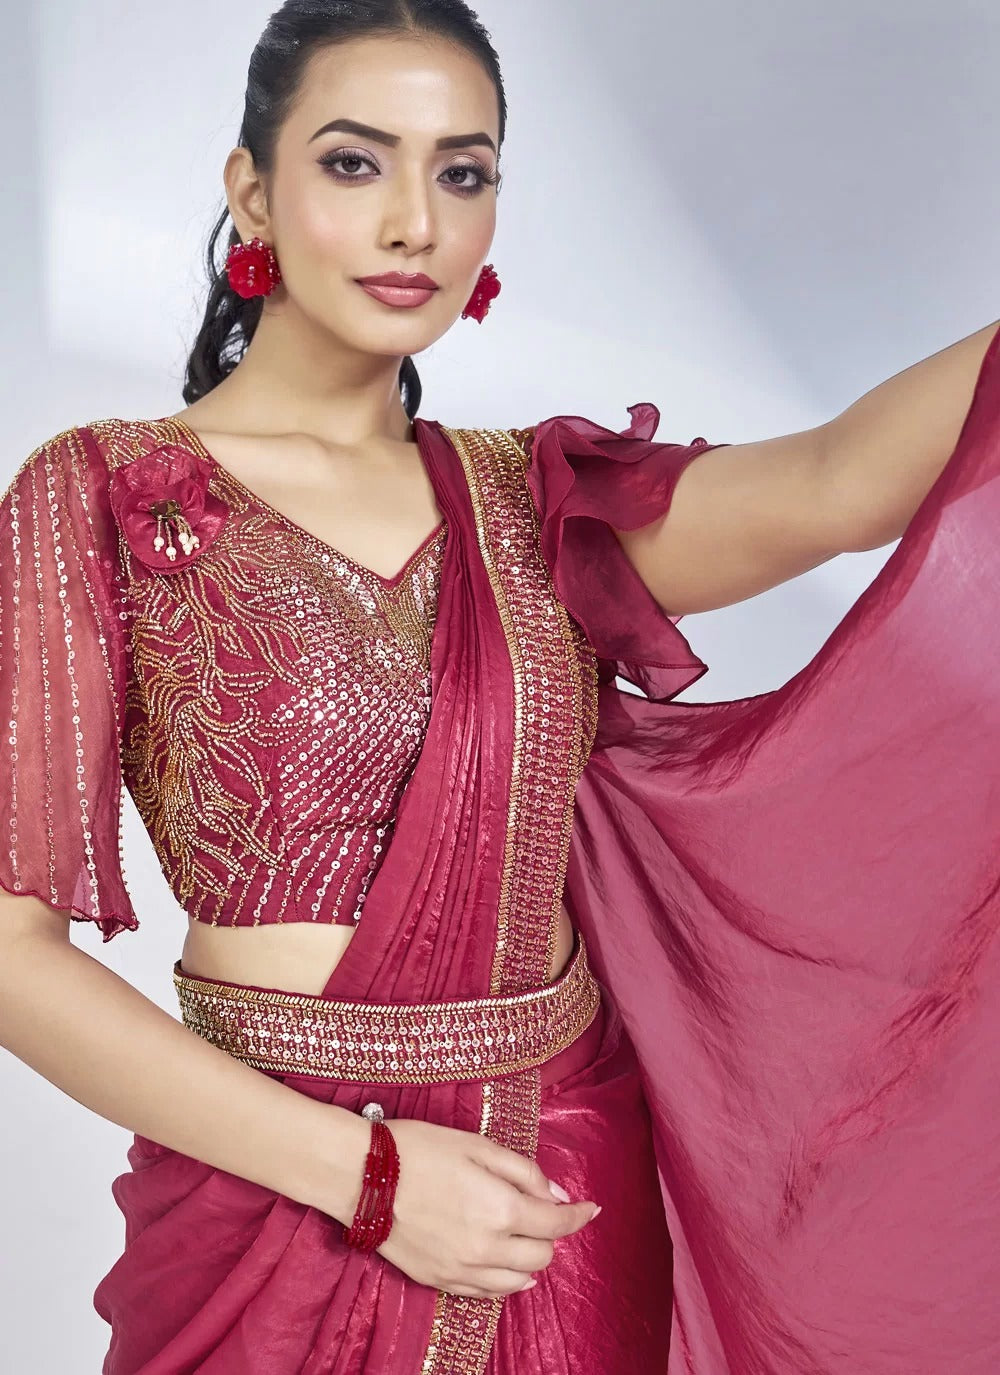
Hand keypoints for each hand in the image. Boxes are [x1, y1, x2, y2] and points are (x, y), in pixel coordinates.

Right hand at [369, 1118, 599, 1297]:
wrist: (361, 1176)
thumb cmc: (420, 1149)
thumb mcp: (478, 1145)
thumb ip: (523, 1171)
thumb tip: (558, 1194)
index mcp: (501, 1209)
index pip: (557, 1223)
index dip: (579, 1216)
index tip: (591, 1209)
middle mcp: (487, 1248)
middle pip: (541, 1257)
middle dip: (551, 1235)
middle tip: (543, 1213)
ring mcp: (461, 1270)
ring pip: (517, 1282)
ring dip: (529, 1261)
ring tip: (524, 1238)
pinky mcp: (438, 1280)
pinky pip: (484, 1293)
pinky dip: (502, 1281)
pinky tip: (501, 1264)